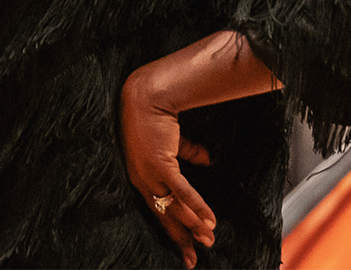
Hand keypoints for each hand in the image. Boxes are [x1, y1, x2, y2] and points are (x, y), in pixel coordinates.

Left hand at [120, 65, 214, 269]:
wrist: (145, 97)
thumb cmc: (153, 117)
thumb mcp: (173, 142)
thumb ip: (188, 153)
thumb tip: (207, 160)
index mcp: (142, 178)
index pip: (158, 212)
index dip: (173, 230)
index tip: (186, 249)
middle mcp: (142, 181)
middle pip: (164, 217)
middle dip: (181, 238)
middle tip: (195, 258)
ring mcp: (149, 174)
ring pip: (174, 208)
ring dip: (193, 225)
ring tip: (208, 240)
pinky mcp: (160, 164)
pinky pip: (181, 191)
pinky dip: (195, 206)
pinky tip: (207, 220)